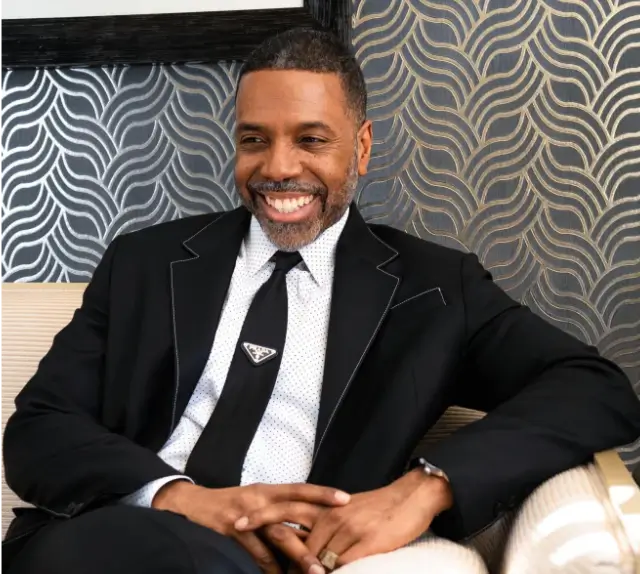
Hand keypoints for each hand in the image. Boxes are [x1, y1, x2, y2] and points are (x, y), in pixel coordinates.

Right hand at [153, 480, 349, 573]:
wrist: (193, 504)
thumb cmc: (232, 504)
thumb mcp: (256, 499)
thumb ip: (279, 508)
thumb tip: (310, 525)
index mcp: (268, 489)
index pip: (300, 489)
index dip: (322, 493)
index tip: (345, 499)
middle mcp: (259, 499)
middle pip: (292, 513)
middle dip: (315, 534)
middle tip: (335, 551)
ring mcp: (245, 515)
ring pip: (275, 536)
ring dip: (295, 556)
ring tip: (314, 571)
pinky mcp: (231, 531)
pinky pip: (254, 552)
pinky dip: (268, 566)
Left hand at [237, 470, 451, 571]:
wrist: (412, 497)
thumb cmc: (379, 507)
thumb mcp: (347, 511)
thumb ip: (325, 523)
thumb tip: (306, 540)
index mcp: (325, 506)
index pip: (287, 511)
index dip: (263, 518)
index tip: (239, 523)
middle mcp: (331, 515)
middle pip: (294, 535)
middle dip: (272, 546)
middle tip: (251, 546)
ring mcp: (347, 530)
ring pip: (314, 557)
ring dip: (302, 571)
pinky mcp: (365, 543)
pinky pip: (341, 566)